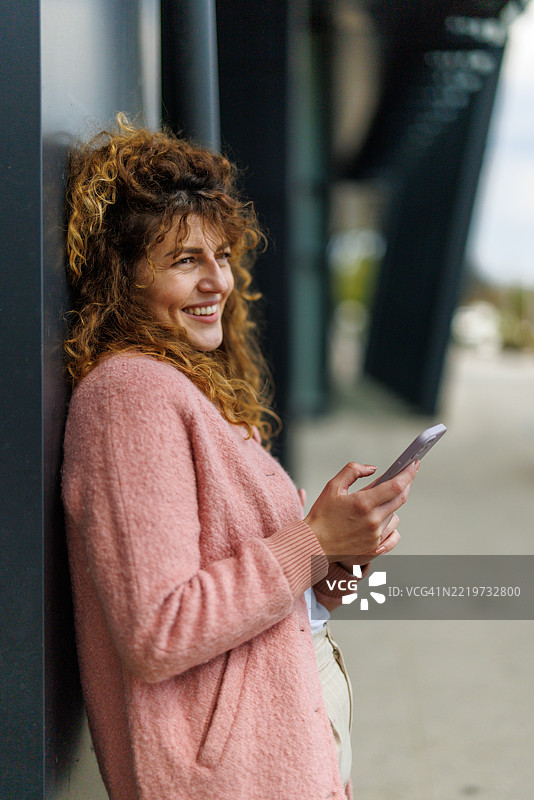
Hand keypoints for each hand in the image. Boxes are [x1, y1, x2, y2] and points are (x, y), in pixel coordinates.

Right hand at [304, 461, 418, 561]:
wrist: (314, 544)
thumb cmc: (322, 514)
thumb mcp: (332, 486)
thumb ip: (353, 470)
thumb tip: (373, 468)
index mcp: (363, 503)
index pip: (395, 486)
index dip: (408, 473)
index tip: (414, 463)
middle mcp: (373, 520)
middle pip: (400, 498)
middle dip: (406, 484)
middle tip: (406, 474)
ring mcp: (375, 535)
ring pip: (395, 514)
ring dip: (391, 504)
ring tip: (377, 501)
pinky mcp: (375, 547)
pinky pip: (391, 531)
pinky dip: (389, 522)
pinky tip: (382, 517)